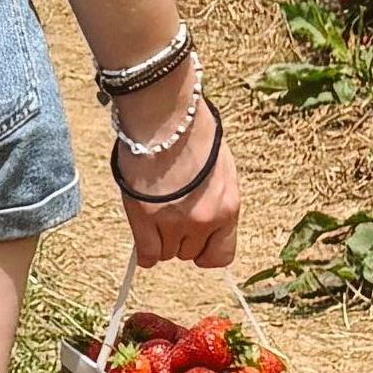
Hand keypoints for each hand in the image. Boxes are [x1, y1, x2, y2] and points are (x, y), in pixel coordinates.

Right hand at [120, 119, 240, 271]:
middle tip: (171, 215)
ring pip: (167, 252)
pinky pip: (147, 253)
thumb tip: (204, 218)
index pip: (222, 255)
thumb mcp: (220, 170)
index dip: (206, 251)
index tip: (197, 243)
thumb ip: (215, 200)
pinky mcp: (146, 216)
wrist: (167, 117)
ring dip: (161, 239)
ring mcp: (174, 221)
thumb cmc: (193, 134)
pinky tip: (143, 241)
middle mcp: (204, 220)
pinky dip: (145, 252)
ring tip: (156, 214)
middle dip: (181, 239)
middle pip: (190, 253)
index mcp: (228, 207)